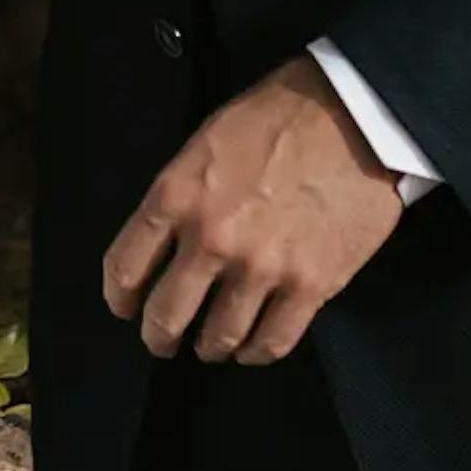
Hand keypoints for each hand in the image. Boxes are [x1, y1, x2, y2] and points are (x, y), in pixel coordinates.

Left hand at [101, 56, 403, 365]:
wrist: (352, 116)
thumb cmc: (273, 118)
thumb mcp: (203, 143)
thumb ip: (180, 197)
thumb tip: (166, 242)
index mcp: (177, 196)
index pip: (125, 267)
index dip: (118, 298)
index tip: (124, 308)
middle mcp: (211, 240)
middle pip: (166, 314)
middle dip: (158, 335)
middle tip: (162, 340)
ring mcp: (262, 268)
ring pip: (219, 337)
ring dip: (208, 347)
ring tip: (209, 346)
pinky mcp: (311, 286)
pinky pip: (272, 342)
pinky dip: (255, 353)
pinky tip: (251, 349)